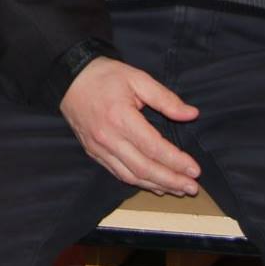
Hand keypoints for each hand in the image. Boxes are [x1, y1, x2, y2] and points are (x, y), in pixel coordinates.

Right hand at [59, 57, 202, 195]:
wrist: (68, 77)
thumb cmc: (105, 75)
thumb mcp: (137, 78)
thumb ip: (165, 98)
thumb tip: (191, 114)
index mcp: (121, 117)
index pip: (154, 148)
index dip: (176, 162)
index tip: (196, 170)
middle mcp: (109, 138)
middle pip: (144, 168)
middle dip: (171, 180)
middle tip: (192, 188)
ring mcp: (99, 148)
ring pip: (131, 176)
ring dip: (157, 185)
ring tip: (178, 190)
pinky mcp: (93, 152)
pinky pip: (118, 173)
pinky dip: (138, 183)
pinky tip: (154, 185)